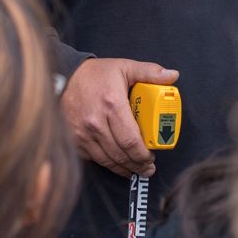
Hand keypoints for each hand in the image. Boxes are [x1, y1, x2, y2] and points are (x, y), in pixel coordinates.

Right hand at [60, 58, 178, 176]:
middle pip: (121, 154)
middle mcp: (95, 122)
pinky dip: (107, 163)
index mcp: (112, 105)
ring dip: (124, 168)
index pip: (131, 140)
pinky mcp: (74, 139)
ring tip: (135, 169)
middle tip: (148, 168)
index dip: (143, 155)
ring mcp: (83, 133)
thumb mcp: (125, 67)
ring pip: (107, 160)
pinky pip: (93, 158)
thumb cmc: (96, 74)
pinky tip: (117, 163)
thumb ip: (150, 72)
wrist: (64, 77)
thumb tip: (173, 75)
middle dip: (137, 165)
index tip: (152, 157)